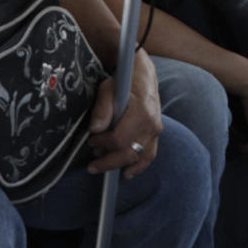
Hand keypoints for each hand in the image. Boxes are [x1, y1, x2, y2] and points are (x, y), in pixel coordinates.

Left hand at [87, 50, 161, 177]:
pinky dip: (139, 166)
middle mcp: (152, 124)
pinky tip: (128, 173)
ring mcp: (156, 130)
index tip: (91, 140)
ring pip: (138, 157)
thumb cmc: (126, 80)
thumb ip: (102, 108)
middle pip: (129, 153)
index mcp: (141, 112)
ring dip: (119, 165)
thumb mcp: (109, 88)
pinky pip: (149, 155)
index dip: (103, 143)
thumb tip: (96, 128)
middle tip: (92, 165)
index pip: (119, 139)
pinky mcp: (156, 134)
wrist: (145, 75)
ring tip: (103, 167)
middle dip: (108, 161)